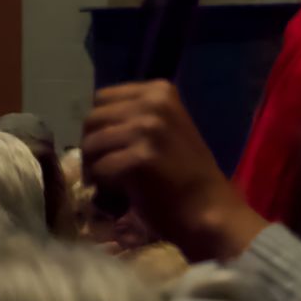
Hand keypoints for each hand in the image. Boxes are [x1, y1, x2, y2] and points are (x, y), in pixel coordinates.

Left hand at [81, 81, 268, 260]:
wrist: (209, 209)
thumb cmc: (185, 174)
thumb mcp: (165, 129)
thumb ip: (134, 116)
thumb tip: (91, 124)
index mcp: (160, 91)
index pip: (102, 98)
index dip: (101, 127)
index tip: (112, 150)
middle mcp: (154, 103)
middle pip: (93, 120)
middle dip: (93, 150)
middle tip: (106, 174)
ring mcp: (148, 129)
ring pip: (91, 145)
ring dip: (95, 171)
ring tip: (113, 188)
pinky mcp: (141, 157)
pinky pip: (99, 170)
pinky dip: (104, 189)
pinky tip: (121, 199)